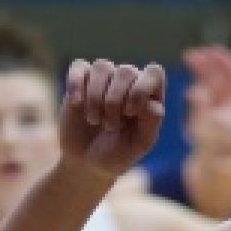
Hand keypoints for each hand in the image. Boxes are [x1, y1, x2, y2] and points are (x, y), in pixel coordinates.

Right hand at [60, 59, 167, 178]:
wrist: (85, 163)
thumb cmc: (117, 153)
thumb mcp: (138, 145)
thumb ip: (150, 124)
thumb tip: (152, 103)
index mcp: (149, 95)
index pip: (154, 73)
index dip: (141, 90)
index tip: (130, 113)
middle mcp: (129, 82)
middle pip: (126, 71)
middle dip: (115, 102)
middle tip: (111, 127)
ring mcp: (104, 79)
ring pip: (102, 67)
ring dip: (95, 98)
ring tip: (95, 120)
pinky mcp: (80, 80)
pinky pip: (79, 67)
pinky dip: (77, 86)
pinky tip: (77, 105)